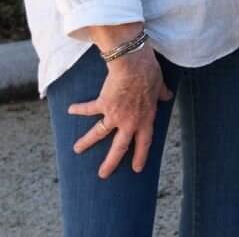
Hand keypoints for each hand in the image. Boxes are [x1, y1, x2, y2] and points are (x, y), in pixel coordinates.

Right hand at [65, 43, 171, 176]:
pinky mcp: (103, 104)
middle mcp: (130, 121)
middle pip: (119, 147)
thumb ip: (162, 93)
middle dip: (110, 162)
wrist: (133, 63)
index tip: (136, 168)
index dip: (140, 155)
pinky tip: (70, 110)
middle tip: (103, 175)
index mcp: (146, 118)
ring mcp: (115, 115)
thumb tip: (168, 95)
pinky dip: (79, 109)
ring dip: (86, 142)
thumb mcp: (160, 84)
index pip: (145, 142)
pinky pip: (89, 109)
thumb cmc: (149, 72)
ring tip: (76, 149)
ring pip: (99, 134)